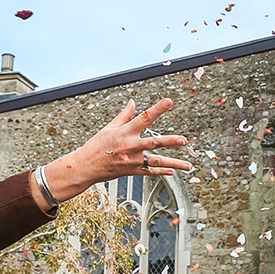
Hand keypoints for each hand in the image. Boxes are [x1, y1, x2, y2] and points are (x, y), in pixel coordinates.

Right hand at [40, 98, 194, 200]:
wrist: (86, 166)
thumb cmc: (96, 146)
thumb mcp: (109, 127)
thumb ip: (125, 115)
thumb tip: (133, 103)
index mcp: (125, 132)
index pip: (145, 117)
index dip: (158, 108)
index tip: (169, 101)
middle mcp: (131, 146)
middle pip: (155, 142)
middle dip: (172, 141)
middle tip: (185, 141)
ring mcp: (132, 160)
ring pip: (157, 161)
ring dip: (174, 163)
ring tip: (188, 165)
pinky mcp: (132, 171)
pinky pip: (150, 172)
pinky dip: (162, 172)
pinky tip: (172, 172)